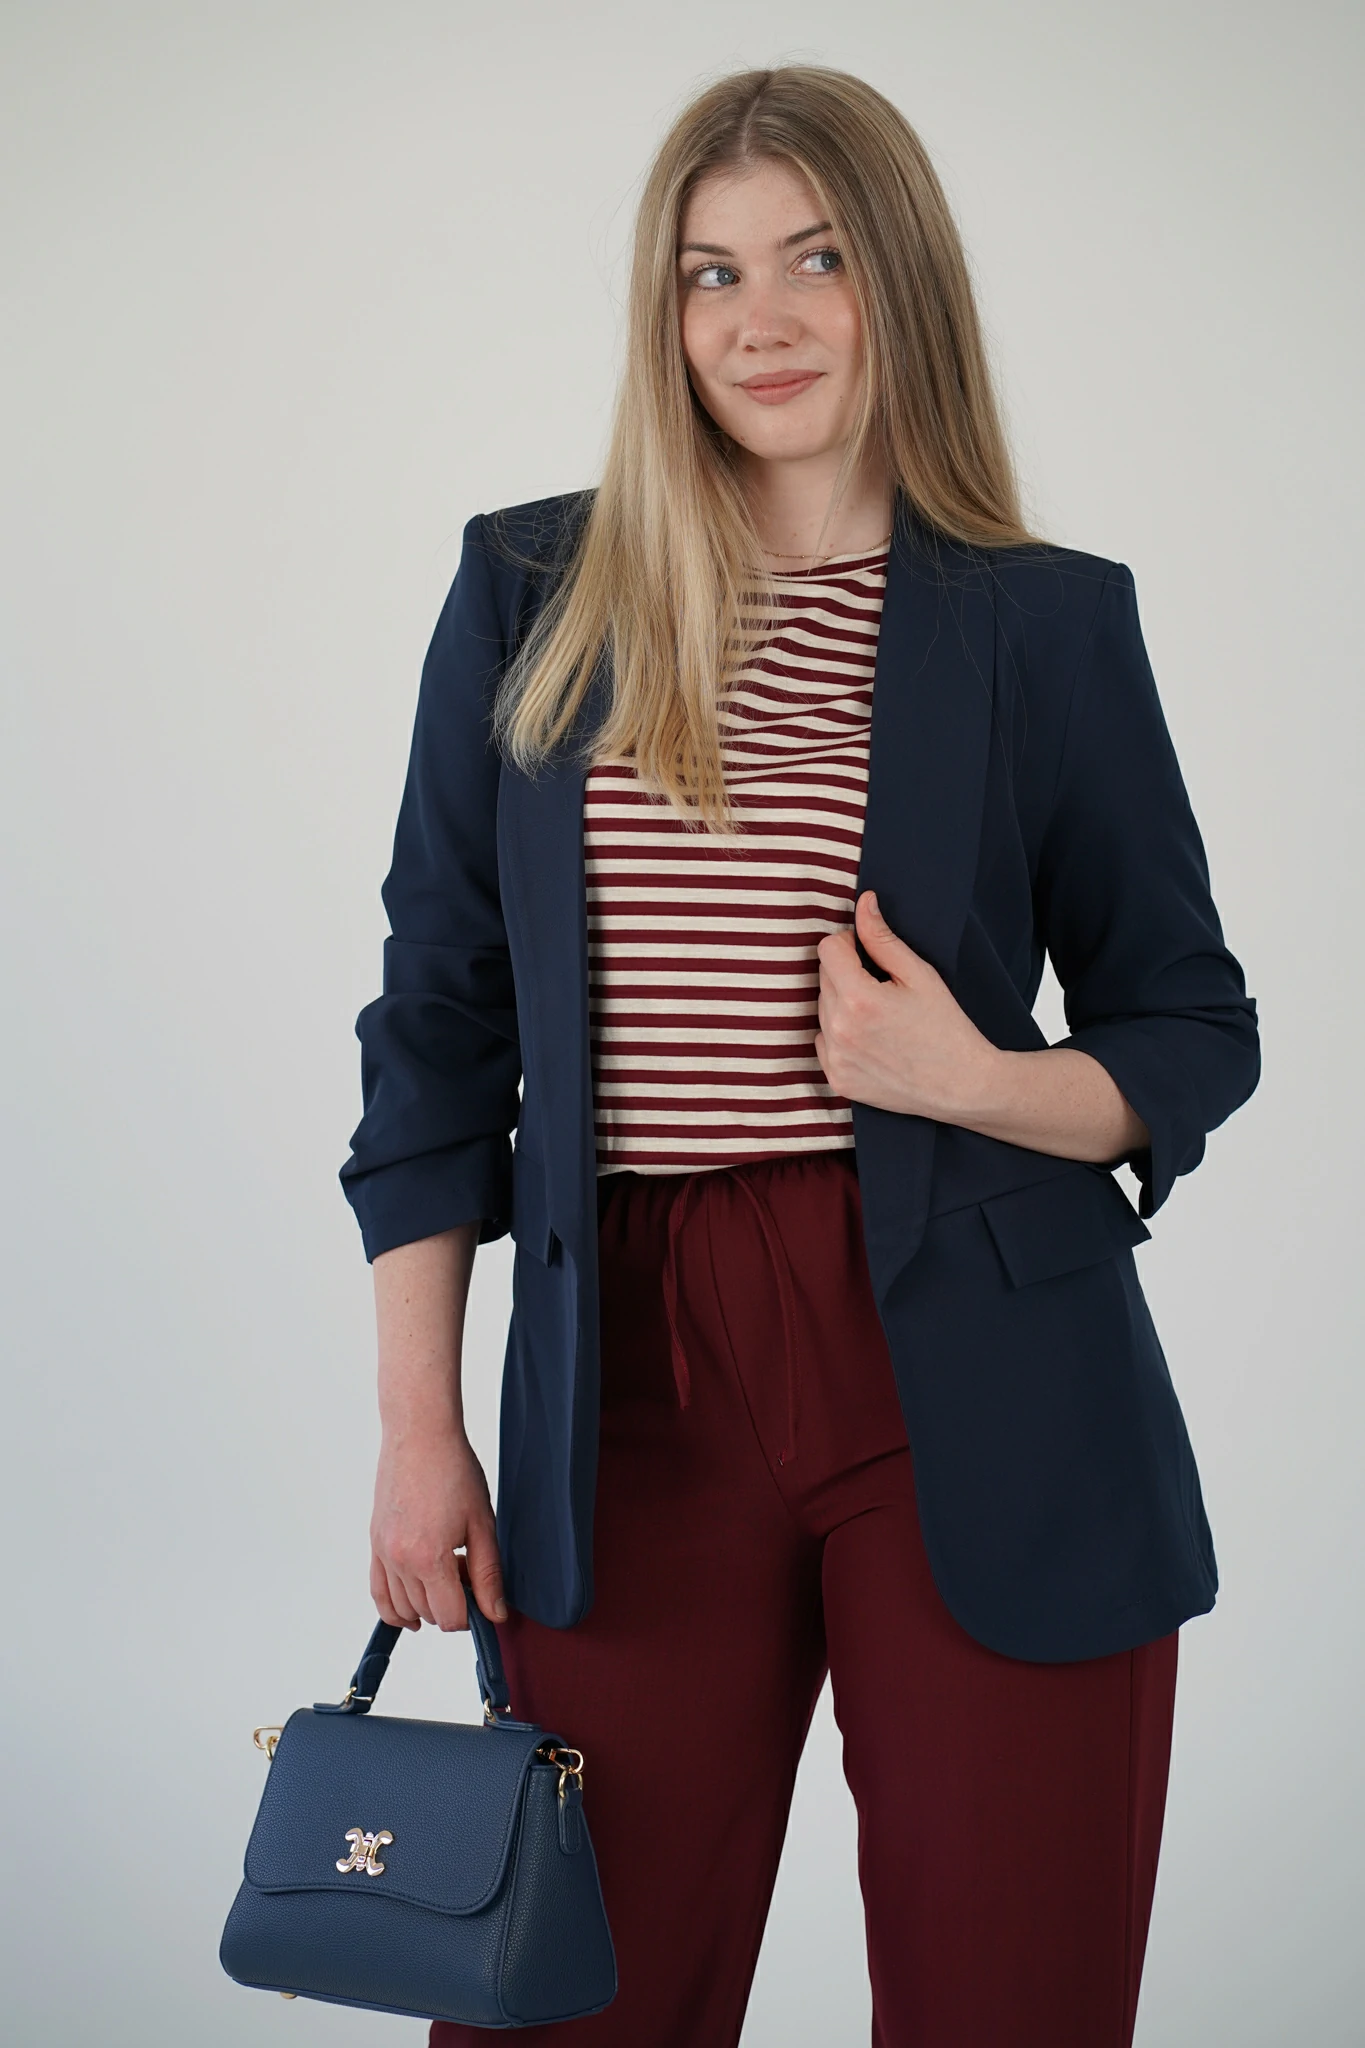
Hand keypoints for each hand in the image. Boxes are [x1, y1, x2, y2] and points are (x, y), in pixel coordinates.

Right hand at [370, 1426, 507, 1632]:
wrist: (420, 1435)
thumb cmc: (452, 1469)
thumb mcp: (482, 1524)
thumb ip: (488, 1575)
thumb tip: (495, 1613)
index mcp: (429, 1558)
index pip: (449, 1617)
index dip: (471, 1616)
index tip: (483, 1600)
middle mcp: (399, 1560)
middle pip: (427, 1613)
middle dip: (452, 1605)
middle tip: (470, 1574)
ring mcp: (382, 1552)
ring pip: (402, 1607)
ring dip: (426, 1605)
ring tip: (448, 1575)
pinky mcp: (374, 1543)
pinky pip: (378, 1591)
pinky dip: (393, 1608)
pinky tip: (410, 1612)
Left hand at [814, 890, 1001, 1118]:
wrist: (961, 1085)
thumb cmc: (946, 1027)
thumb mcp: (920, 975)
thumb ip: (883, 939)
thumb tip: (863, 903)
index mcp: (859, 999)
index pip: (828, 949)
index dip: (850, 944)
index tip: (871, 956)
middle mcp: (839, 1030)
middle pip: (824, 978)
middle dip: (847, 974)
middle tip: (884, 989)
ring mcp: (835, 1058)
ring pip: (821, 1009)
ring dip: (842, 1004)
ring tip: (880, 1018)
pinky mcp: (837, 1079)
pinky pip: (823, 1041)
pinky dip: (840, 1035)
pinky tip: (872, 1041)